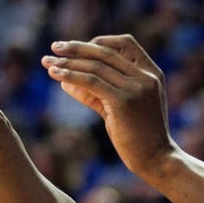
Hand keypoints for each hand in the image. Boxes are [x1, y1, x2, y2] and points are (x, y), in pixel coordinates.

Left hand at [40, 35, 176, 178]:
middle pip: (106, 52)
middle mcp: (146, 76)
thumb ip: (96, 93)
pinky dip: (71, 75)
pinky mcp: (123, 102)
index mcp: (152, 73)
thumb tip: (65, 80)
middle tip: (54, 46)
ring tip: (47, 62)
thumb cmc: (137, 137)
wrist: (156, 160)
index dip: (99, 42)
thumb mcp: (118, 108)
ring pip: (96, 66)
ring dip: (68, 62)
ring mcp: (136, 88)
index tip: (77, 47)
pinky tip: (55, 75)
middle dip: (77, 48)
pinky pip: (92, 82)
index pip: (125, 43)